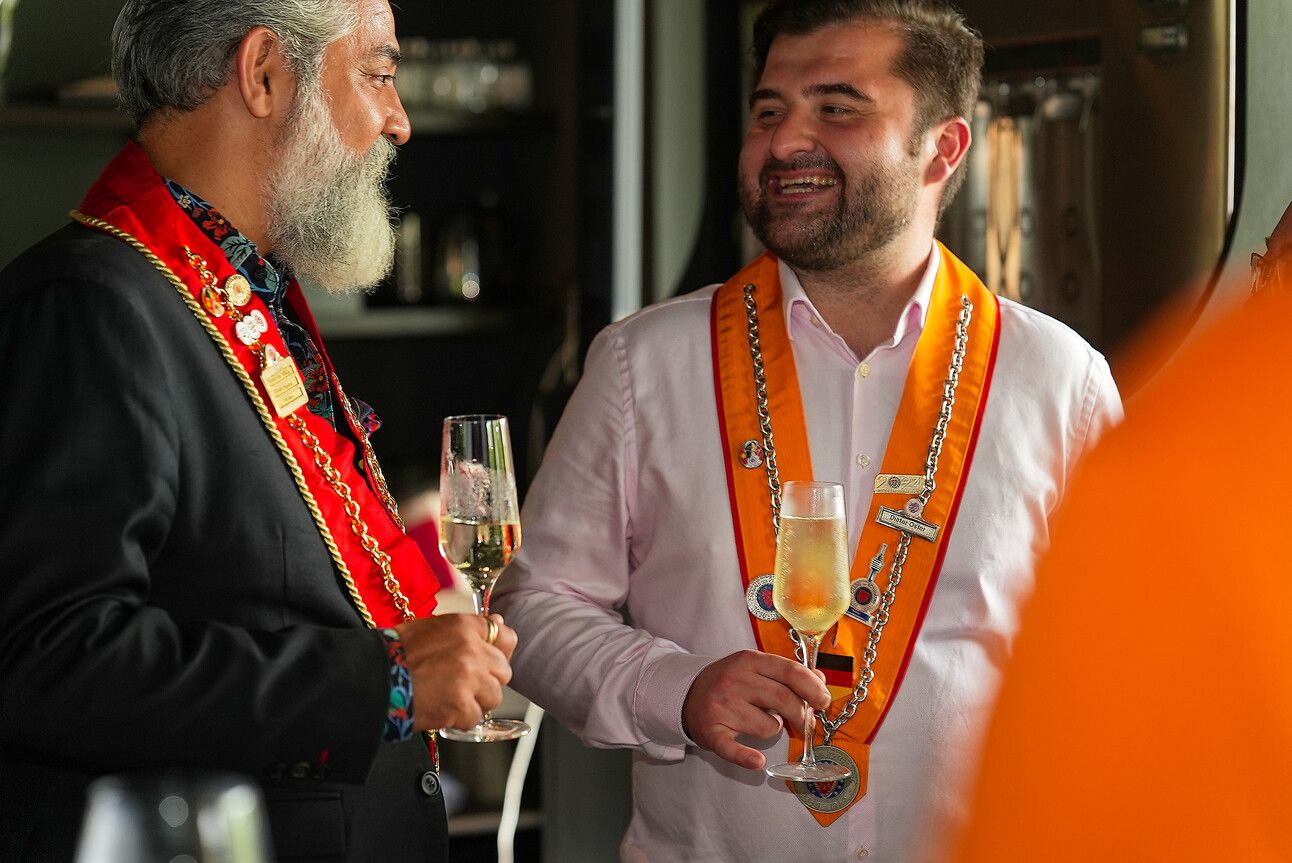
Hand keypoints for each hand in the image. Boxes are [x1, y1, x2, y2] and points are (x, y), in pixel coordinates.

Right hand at [394, 613, 516, 730]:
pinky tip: (441, 709)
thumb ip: (468, 628)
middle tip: (463, 684)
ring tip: (449, 697)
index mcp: (464, 626)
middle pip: (503, 671)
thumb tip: (499, 621)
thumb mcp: (433, 628)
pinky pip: (475, 717)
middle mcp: (471, 649)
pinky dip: (460, 718)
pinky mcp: (461, 706)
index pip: (506, 637)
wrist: (371, 678)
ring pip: (494, 696)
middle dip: (487, 680)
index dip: (499, 652)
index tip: (489, 660)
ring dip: (475, 701)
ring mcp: (469, 679)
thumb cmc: (397, 653)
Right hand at [681, 649, 829, 770]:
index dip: (813, 688)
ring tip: (762, 721)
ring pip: (767, 726)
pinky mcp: (712, 732)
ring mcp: (722, 707)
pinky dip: (747, 757)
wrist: (687, 695)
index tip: (824, 700)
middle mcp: (734, 681)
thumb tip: (821, 680)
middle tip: (806, 722)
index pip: (790, 672)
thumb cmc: (729, 682)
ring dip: (774, 728)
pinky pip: (733, 749)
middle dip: (801, 714)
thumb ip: (787, 672)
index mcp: (748, 661)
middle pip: (783, 699)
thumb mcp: (755, 667)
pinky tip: (758, 761)